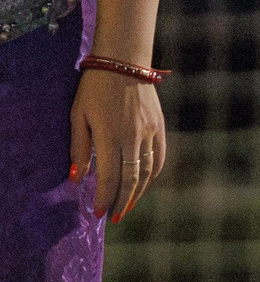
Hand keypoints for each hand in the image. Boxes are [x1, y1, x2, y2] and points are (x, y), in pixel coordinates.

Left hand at [68, 68, 166, 224]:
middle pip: (131, 179)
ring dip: (137, 193)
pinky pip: (159, 158)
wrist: (124, 64)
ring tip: (128, 205)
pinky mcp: (159, 128)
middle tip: (114, 217)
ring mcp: (150, 133)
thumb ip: (79, 147)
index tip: (98, 213)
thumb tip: (79, 176)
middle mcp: (133, 137)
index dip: (104, 197)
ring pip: (147, 172)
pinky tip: (143, 184)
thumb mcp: (78, 116)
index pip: (110, 176)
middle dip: (122, 201)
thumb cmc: (94, 89)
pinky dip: (152, 176)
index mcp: (110, 135)